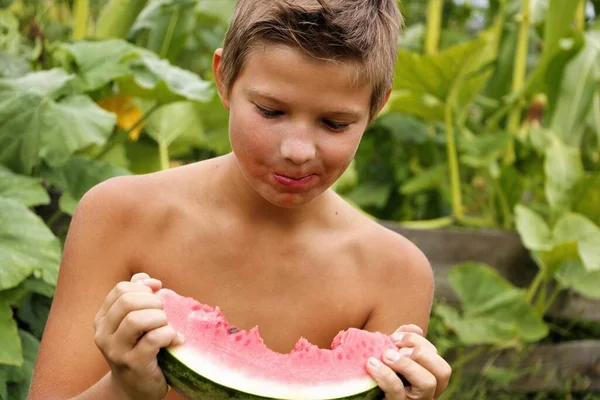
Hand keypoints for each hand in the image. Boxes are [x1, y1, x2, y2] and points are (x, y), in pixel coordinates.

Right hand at [93, 273, 183, 399]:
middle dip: (152, 301)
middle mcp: (104, 334)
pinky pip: (153, 339)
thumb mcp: (133, 323)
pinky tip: (176, 340)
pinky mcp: (133, 364)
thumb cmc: (139, 349)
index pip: (120, 289)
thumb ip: (137, 297)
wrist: (134, 389)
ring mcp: (117, 351)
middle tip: (163, 313)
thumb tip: (148, 279)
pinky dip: (169, 334)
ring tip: (167, 326)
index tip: (157, 292)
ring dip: (160, 318)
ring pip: (136, 319)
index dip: (143, 286)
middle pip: (127, 301)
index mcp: (103, 320)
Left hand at [366, 325, 450, 398]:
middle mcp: (428, 392)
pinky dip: (385, 375)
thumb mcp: (392, 356)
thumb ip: (403, 342)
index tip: (395, 337)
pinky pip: (398, 391)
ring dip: (406, 363)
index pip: (436, 355)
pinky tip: (371, 364)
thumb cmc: (379, 373)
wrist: (365, 392)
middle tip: (398, 348)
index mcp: (428, 376)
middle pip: (443, 370)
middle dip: (421, 352)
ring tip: (386, 356)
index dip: (418, 340)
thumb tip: (416, 328)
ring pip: (428, 382)